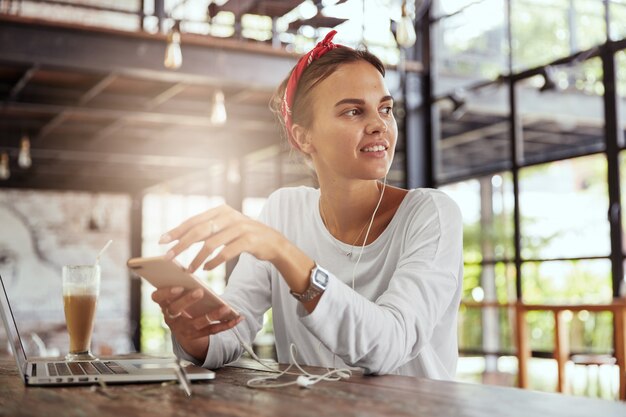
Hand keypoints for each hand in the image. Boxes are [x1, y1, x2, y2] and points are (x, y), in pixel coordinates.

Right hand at [151, 286, 243, 360]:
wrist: (183, 330)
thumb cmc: (183, 303)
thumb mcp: (178, 296)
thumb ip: (183, 286)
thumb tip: (192, 275)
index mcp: (164, 304)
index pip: (157, 298)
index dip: (166, 293)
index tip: (178, 286)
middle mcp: (171, 318)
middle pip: (176, 310)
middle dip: (187, 300)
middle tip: (200, 291)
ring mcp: (183, 328)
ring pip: (197, 323)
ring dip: (213, 315)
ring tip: (226, 307)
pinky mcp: (196, 336)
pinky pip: (212, 331)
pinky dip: (226, 324)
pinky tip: (238, 318)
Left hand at [159, 204, 285, 271]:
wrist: (273, 242)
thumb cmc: (244, 236)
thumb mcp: (226, 228)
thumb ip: (208, 229)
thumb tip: (181, 237)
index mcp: (221, 211)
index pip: (194, 220)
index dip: (177, 230)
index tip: (162, 240)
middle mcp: (230, 216)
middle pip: (199, 231)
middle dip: (181, 244)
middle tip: (168, 256)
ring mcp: (240, 228)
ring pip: (211, 244)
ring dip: (197, 258)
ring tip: (189, 270)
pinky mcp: (249, 240)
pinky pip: (226, 252)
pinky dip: (214, 262)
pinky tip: (206, 268)